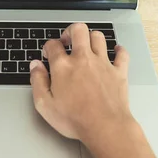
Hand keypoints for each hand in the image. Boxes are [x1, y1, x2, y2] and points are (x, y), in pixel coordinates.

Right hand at [29, 23, 133, 143]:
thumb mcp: (45, 105)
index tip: (48, 54)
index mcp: (63, 66)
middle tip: (68, 40)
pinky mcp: (118, 72)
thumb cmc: (76, 119)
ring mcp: (103, 64)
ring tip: (87, 45)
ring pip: (98, 37)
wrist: (106, 127)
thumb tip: (35, 66)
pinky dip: (119, 50)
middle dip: (71, 31)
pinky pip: (121, 53)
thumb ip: (37, 81)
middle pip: (78, 30)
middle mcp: (83, 59)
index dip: (48, 47)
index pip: (53, 44)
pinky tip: (115, 51)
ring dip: (91, 37)